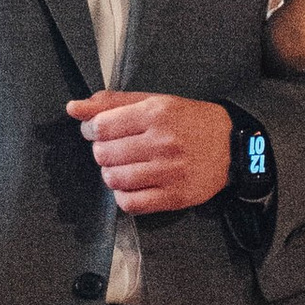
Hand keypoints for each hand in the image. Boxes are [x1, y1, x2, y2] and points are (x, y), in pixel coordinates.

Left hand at [67, 90, 231, 211]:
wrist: (232, 146)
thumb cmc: (189, 121)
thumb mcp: (154, 101)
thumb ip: (111, 103)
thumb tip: (73, 108)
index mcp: (155, 113)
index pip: (101, 126)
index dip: (93, 130)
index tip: (101, 132)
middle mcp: (162, 142)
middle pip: (104, 154)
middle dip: (103, 152)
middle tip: (116, 150)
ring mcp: (168, 172)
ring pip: (114, 179)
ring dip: (111, 174)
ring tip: (124, 167)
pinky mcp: (174, 197)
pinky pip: (130, 203)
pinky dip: (123, 196)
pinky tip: (132, 186)